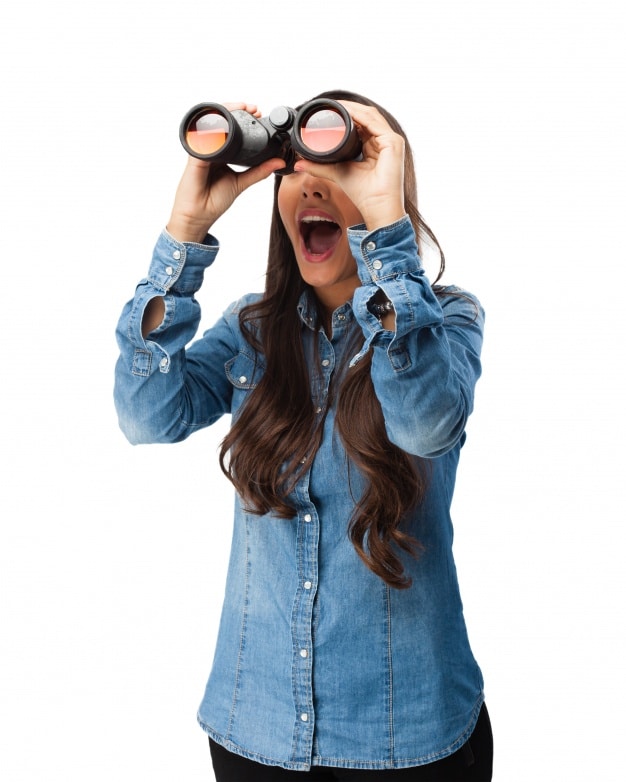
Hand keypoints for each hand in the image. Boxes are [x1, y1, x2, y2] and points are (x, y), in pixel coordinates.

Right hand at [166, 103, 284, 242]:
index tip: (258, 113)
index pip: (231, 130)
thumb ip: (259, 171)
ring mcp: (201, 150)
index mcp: (221, 153)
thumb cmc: (214, 200)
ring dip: (226, 114)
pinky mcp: (194, 156)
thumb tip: (278, 162)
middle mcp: (211, 149)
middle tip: (253, 108)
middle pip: (221, 123)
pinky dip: (213, 130)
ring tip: (241, 108)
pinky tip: (223, 125)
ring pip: (212, 125)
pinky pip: (203, 139)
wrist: (198, 216)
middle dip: (236, 111)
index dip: (243, 119)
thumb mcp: (241, 183)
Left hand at [292, 101, 405, 231]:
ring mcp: (391, 141)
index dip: (347, 115)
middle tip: (330, 104)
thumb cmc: (364, 194)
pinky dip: (360, 115)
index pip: (362, 124)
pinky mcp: (393, 142)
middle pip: (366, 116)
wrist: (377, 206)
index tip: (329, 111)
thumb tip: (299, 163)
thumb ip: (320, 166)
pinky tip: (347, 112)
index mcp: (375, 147)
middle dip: (349, 108)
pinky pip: (374, 123)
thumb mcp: (337, 173)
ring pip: (370, 116)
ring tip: (336, 105)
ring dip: (353, 108)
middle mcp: (385, 142)